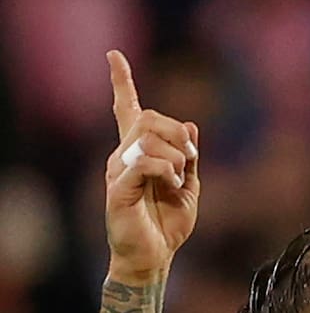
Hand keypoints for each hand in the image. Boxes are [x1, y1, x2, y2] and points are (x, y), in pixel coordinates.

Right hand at [104, 51, 199, 276]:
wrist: (155, 256)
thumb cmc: (168, 224)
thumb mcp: (189, 187)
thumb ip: (190, 158)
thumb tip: (191, 125)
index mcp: (139, 153)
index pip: (126, 110)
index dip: (122, 82)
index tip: (114, 55)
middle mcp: (123, 155)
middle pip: (148, 117)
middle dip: (177, 132)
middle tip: (191, 159)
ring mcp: (118, 170)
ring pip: (147, 136)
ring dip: (175, 155)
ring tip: (178, 179)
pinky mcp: (117, 187)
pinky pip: (143, 162)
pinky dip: (166, 169)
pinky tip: (171, 183)